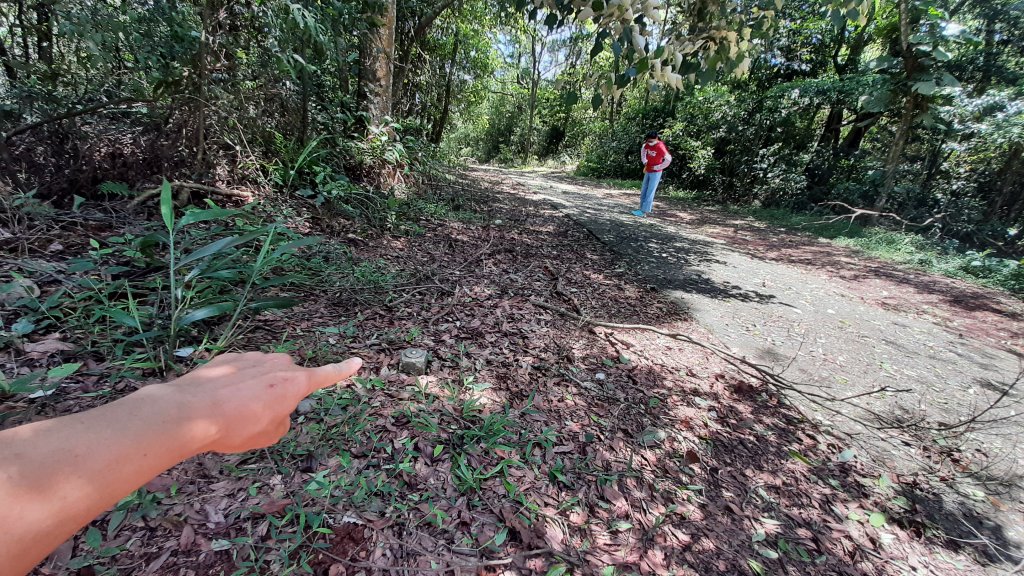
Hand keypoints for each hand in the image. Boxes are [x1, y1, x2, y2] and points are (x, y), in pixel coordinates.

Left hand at [147, 352, 362, 453]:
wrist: (190, 412)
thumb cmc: (235, 427)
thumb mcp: (270, 435)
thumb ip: (282, 419)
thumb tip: (275, 409)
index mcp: (294, 382)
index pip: (326, 375)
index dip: (343, 370)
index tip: (358, 361)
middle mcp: (277, 364)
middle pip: (288, 378)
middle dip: (279, 393)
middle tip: (260, 416)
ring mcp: (251, 357)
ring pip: (262, 374)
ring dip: (255, 389)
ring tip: (234, 411)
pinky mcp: (228, 357)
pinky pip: (240, 371)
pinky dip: (234, 385)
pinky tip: (218, 401)